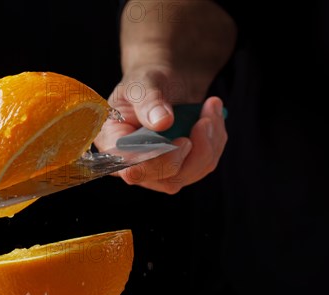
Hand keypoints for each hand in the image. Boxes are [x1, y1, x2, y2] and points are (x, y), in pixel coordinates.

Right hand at [94, 70, 227, 193]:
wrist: (165, 83)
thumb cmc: (147, 82)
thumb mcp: (143, 82)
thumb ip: (148, 100)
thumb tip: (162, 122)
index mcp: (113, 145)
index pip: (132, 168)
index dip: (160, 161)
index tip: (183, 140)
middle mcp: (134, 165)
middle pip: (167, 179)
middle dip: (195, 151)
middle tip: (205, 119)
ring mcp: (158, 172)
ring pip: (191, 173)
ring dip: (210, 142)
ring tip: (211, 108)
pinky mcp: (180, 170)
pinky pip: (205, 165)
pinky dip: (215, 141)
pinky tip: (212, 117)